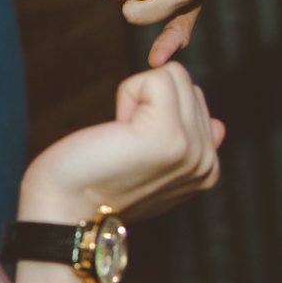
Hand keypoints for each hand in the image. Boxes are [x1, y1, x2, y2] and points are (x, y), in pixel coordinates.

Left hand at [20, 63, 224, 225]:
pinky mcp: (168, 135)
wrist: (63, 206)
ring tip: (121, 137)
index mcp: (207, 169)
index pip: (196, 100)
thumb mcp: (152, 167)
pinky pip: (156, 77)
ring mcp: (191, 149)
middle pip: (188, 84)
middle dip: (148, 100)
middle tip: (123, 142)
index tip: (134, 149)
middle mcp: (206, 162)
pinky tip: (117, 129)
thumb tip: (219, 125)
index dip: (155, 109)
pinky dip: (128, 93)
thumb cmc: (96, 182)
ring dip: (137, 96)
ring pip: (174, 76)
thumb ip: (186, 146)